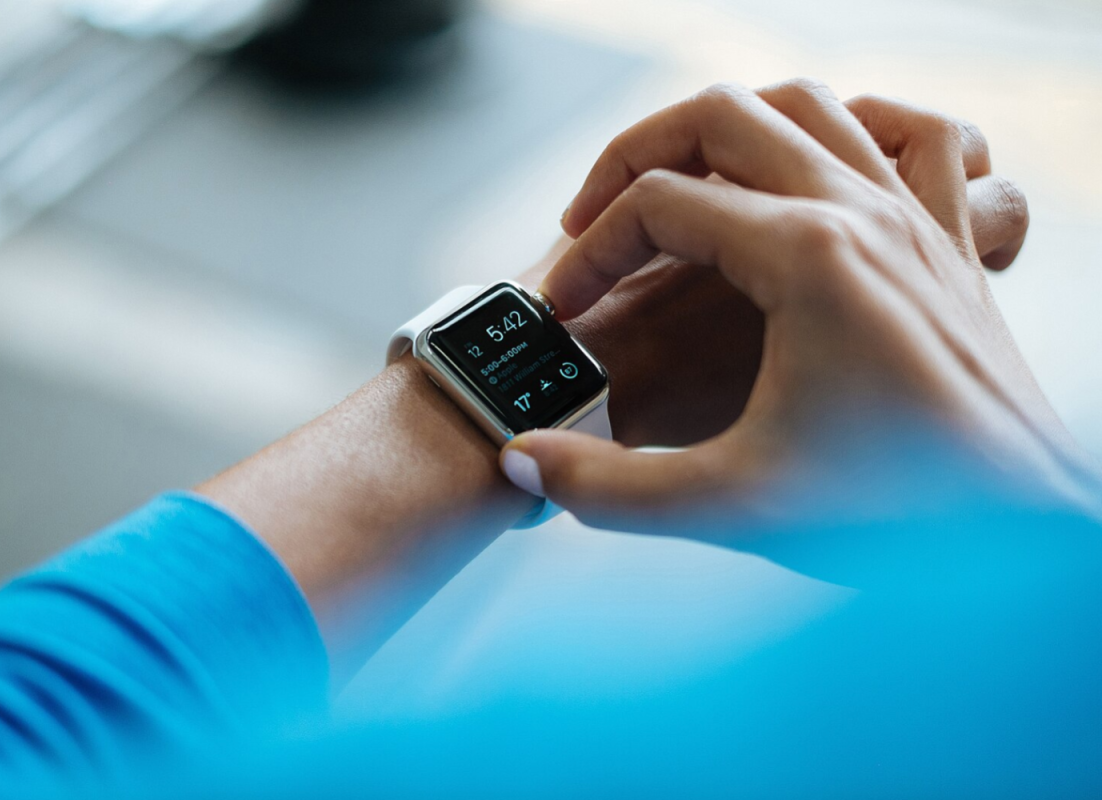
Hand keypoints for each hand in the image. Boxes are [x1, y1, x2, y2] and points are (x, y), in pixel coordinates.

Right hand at [502, 80, 1099, 542]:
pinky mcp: (945, 245)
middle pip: (720, 116)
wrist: (1029, 540)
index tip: (564, 316)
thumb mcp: (732, 505)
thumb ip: (608, 487)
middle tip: (591, 218)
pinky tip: (826, 164)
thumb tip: (521, 464)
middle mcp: (863, 213)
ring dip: (729, 127)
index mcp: (806, 257)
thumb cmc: (901, 516)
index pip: (658, 204)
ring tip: (680, 184)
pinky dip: (864, 126)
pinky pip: (918, 137)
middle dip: (633, 155)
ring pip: (810, 104)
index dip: (588, 254)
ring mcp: (914, 218)